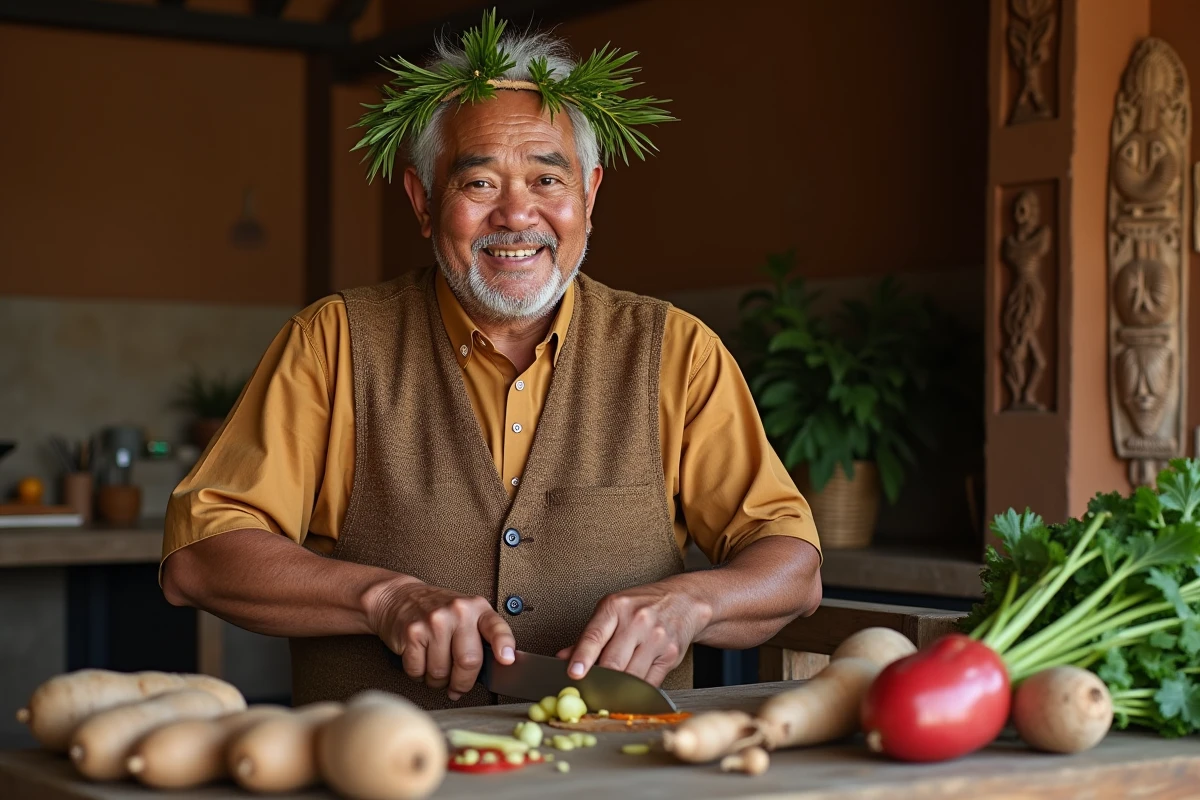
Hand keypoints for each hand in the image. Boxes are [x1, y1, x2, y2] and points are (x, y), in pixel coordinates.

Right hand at [365, 579, 515, 700]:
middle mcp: (458, 612)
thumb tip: (491, 673)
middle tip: (457, 686)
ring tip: (436, 667)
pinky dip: (419, 675)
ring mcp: (434, 621)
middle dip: (462, 683)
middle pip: (469, 662)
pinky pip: (419, 671)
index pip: (496, 628)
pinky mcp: (413, 632)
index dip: (503, 646)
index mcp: (477, 608)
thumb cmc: (438, 612)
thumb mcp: (465, 615)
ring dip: (438, 681)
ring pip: (441, 672)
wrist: (399, 597)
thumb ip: (479, 639)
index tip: (507, 660)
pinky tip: (420, 661)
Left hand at [557, 580, 711, 686]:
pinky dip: (637, 691)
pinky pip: (649, 682)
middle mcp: (637, 620)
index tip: (574, 673)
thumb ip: (589, 636)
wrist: (684, 601)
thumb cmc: (642, 605)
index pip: (595, 635)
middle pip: (613, 662)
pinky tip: (630, 690)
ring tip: (608, 692)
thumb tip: (562, 657)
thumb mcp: (613, 610)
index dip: (582, 657)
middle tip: (587, 692)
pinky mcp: (670, 655)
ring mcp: (656, 638)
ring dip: (617, 690)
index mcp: (616, 606)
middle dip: (599, 681)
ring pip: (630, 677)